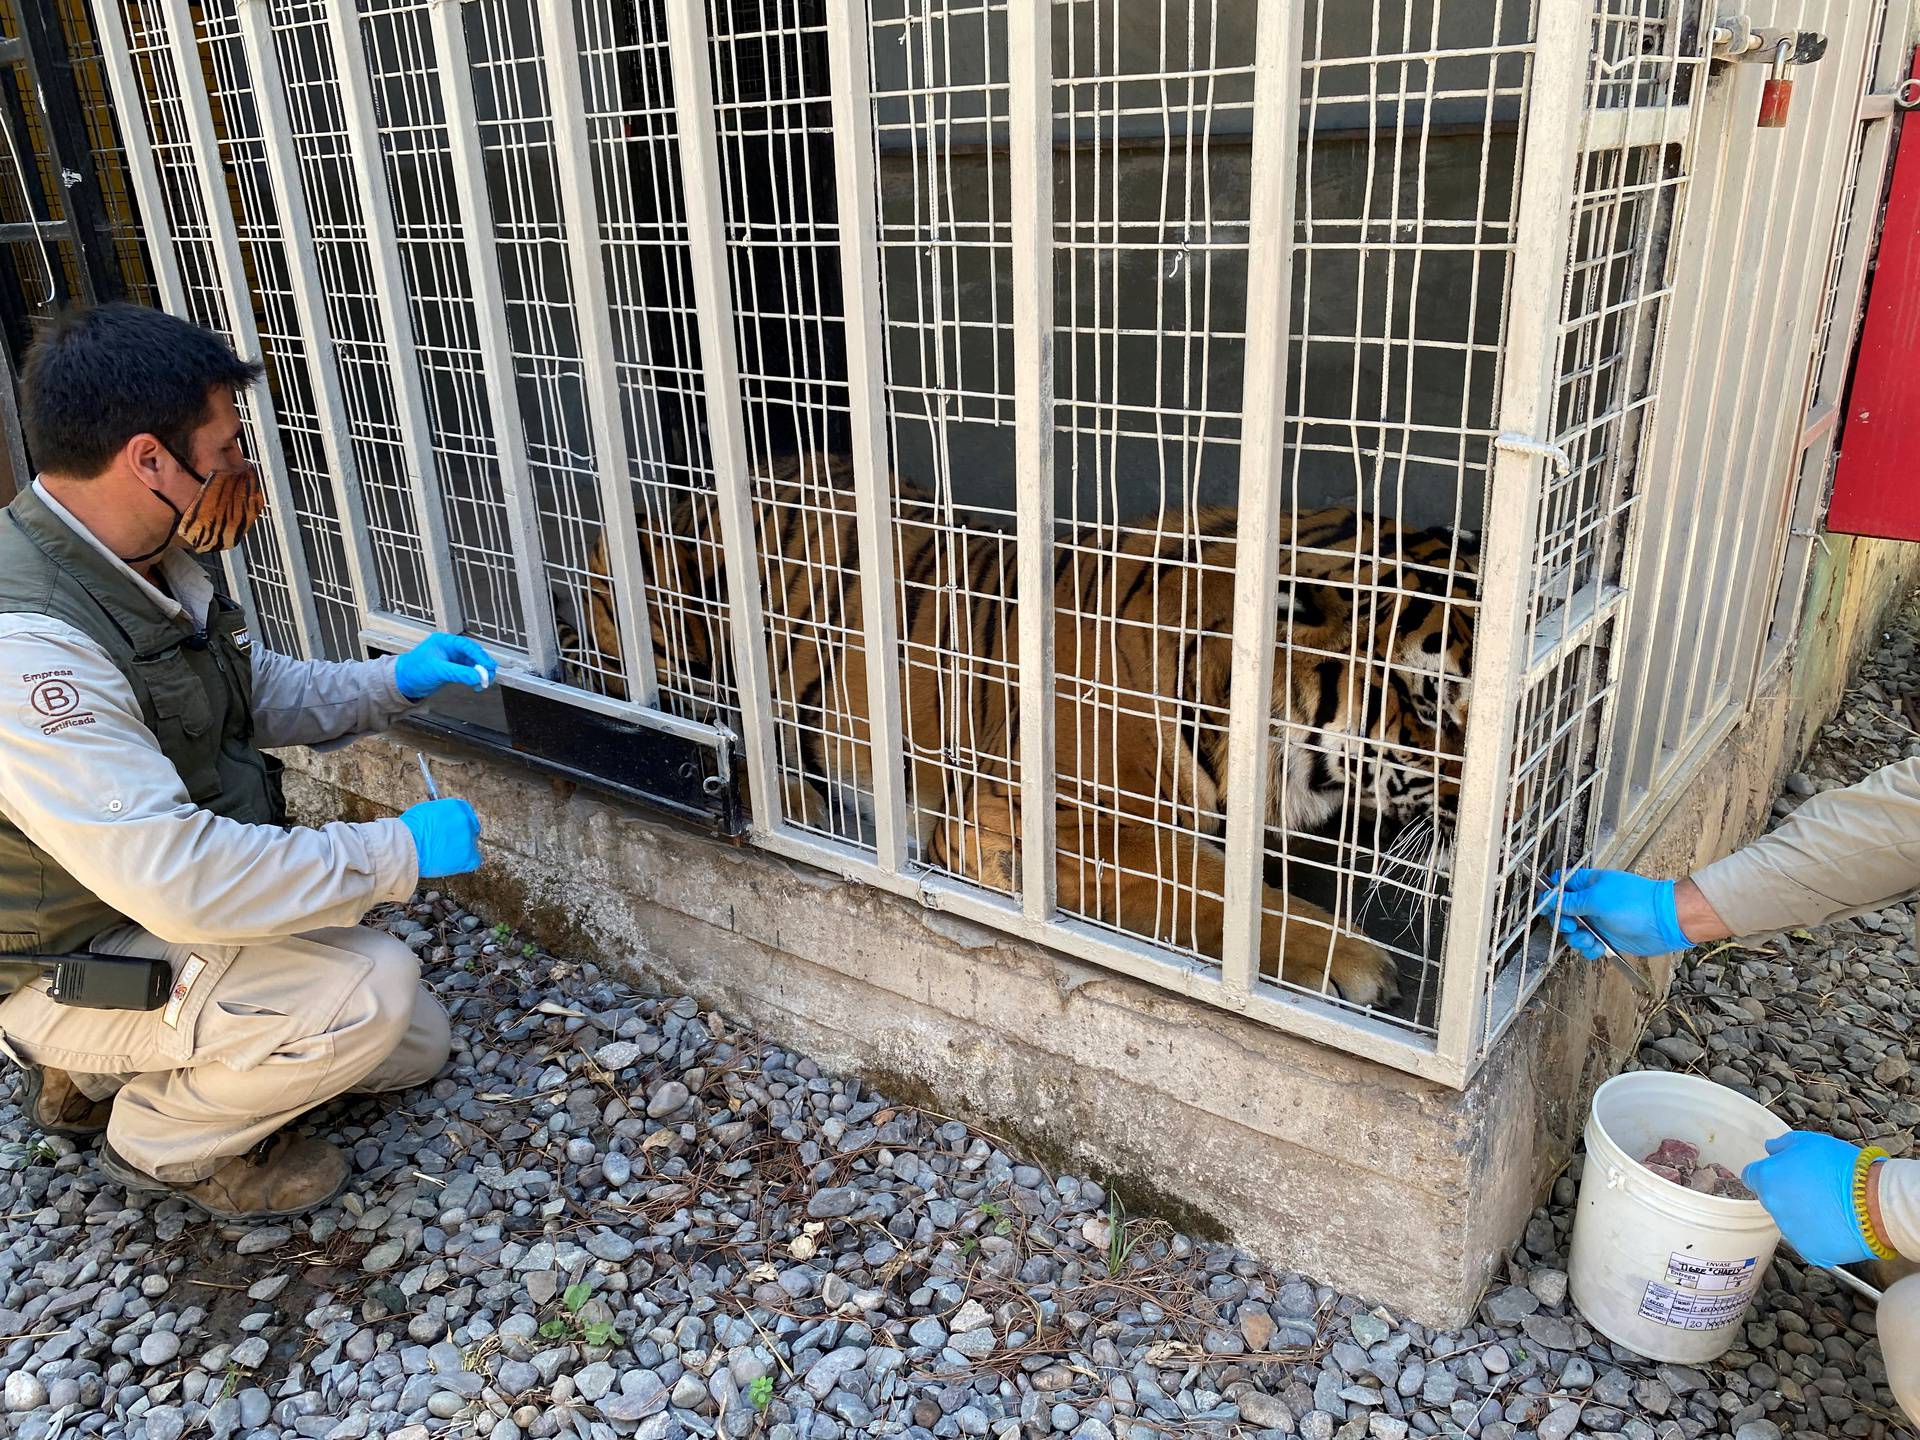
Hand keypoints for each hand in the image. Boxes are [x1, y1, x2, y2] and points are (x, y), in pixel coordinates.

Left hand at [394, 633, 498, 700]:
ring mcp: (452, 659)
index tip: (488, 666)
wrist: (403, 682)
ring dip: (479, 674)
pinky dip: (474, 678)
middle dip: (482, 666)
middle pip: (473, 655)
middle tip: (489, 675)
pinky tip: (476, 685)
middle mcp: (450, 649)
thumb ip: (459, 673)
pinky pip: (468, 672)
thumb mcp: (438, 670)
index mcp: (445, 642)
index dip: (480, 656)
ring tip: (484, 683)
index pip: (467, 646)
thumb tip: (477, 676)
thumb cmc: (413, 670)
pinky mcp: (453, 669)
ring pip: (472, 664)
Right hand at [400, 798, 482, 878]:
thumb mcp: (426, 812)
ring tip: (443, 854)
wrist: (406, 846)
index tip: (453, 829)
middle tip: (450, 844)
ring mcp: (468, 837)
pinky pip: (474, 860)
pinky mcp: (468, 856)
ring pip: (471, 845)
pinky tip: (451, 863)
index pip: (465, 812)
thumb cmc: (409, 830)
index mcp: (456, 806)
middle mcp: (465, 819)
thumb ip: (440, 815)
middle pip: (471, 827)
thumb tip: (443, 820)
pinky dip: (464, 862)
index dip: (458, 822)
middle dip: (462, 835)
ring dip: (460, 849)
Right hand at [1536, 868, 1689, 957]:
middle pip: (1563, 912)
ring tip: (1589, 939)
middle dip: (1563, 922)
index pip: (1560, 887)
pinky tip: (1598, 947)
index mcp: (1588, 883)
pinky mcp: (1607, 936)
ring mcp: (1599, 919)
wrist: (1665, 922)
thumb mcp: (1596, 899)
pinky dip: (1590, 948)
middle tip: (1571, 926)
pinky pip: (1589, 944)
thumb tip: (1549, 900)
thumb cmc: (1636, 903)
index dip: (1550, 898)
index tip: (1548, 909)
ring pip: (1574, 932)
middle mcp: (1591, 901)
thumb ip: (1570, 902)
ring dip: (1577, 939)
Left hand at [1742, 1131, 1878, 1267]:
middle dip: (1787, 1194)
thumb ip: (1783, 1145)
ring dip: (1803, 1215)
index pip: (1752, 1177)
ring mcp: (1790, 1231)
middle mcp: (1773, 1206)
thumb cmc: (1843, 1168)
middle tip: (1814, 1189)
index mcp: (1767, 1178)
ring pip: (1790, 1221)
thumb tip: (1771, 1148)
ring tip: (1830, 1206)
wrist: (1874, 1201)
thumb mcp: (1809, 1141)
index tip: (1783, 1175)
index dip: (1768, 1174)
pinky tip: (1836, 1224)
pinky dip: (1820, 1235)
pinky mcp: (1809, 1251)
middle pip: (1772, 1199)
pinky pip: (1809, 1241)